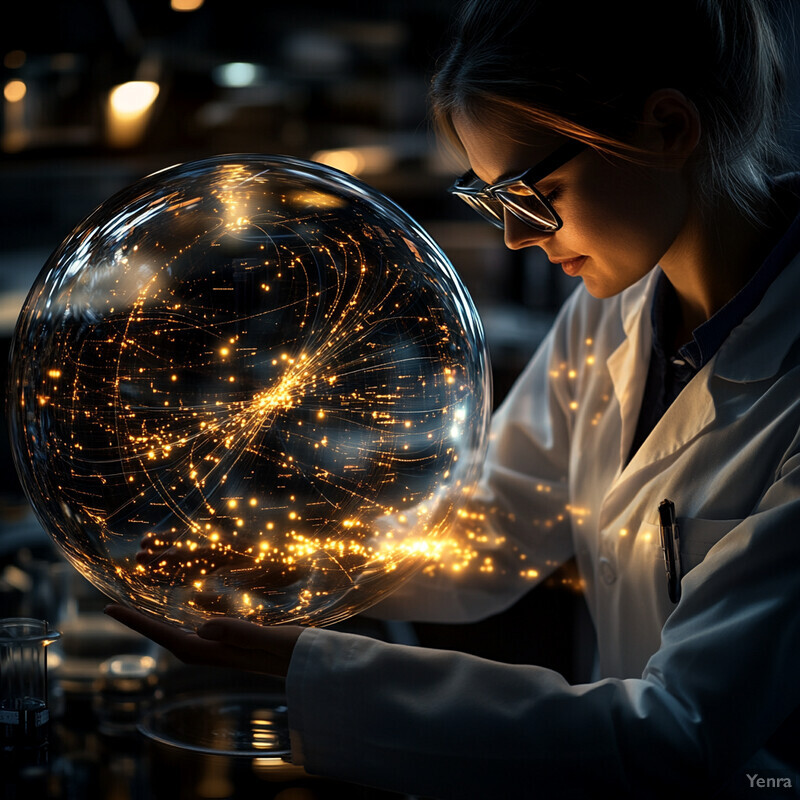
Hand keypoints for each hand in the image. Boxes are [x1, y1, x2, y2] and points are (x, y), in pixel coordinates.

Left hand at [104, 604, 302, 677]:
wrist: (319, 669)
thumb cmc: (298, 653)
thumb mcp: (271, 638)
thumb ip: (240, 632)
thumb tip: (201, 625)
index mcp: (218, 652)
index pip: (168, 635)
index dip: (138, 622)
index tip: (110, 608)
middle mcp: (217, 653)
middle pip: (167, 637)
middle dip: (141, 622)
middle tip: (117, 606)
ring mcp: (227, 651)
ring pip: (182, 636)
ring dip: (160, 622)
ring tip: (143, 609)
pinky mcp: (239, 646)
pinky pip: (201, 633)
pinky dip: (185, 622)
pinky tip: (189, 614)